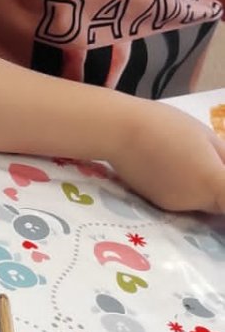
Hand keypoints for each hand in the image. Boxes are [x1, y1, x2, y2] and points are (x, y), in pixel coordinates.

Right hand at [103, 99, 224, 216]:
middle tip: (211, 161)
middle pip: (221, 206)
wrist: (117, 131)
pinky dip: (185, 190)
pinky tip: (173, 166)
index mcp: (214, 184)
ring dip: (206, 190)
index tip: (222, 178)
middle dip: (221, 190)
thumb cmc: (166, 125)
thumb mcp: (207, 137)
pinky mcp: (158, 204)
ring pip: (202, 204)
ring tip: (190, 161)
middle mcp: (196, 203)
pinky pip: (183, 201)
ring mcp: (175, 206)